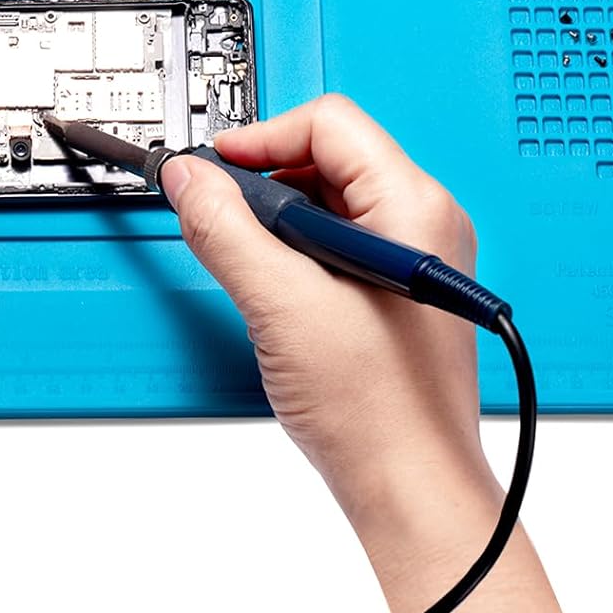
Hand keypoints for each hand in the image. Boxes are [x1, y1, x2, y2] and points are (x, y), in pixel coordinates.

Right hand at [162, 94, 492, 537]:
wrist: (410, 490)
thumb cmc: (378, 413)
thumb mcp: (281, 305)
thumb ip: (225, 230)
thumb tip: (189, 179)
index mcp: (413, 206)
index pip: (330, 123)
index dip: (262, 139)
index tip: (215, 170)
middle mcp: (423, 221)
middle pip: (328, 155)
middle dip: (266, 181)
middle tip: (222, 216)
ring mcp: (414, 256)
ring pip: (329, 198)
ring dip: (277, 218)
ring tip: (250, 262)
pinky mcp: (398, 289)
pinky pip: (337, 238)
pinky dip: (295, 250)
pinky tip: (274, 288)